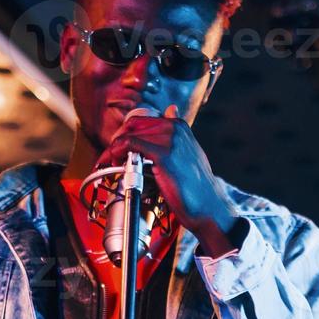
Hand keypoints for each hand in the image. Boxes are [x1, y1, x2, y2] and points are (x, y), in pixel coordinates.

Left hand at [94, 105, 242, 255]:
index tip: (117, 149)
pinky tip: (113, 163)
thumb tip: (171, 110)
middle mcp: (174, 128)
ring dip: (113, 148)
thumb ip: (177, 136)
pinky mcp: (163, 154)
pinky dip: (115, 152)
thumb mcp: (188, 154)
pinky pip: (129, 144)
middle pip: (132, 125)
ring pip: (128, 134)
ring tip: (110, 163)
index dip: (125, 134)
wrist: (208, 207)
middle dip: (116, 140)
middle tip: (110, 157)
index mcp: (179, 126)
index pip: (141, 120)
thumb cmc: (196, 187)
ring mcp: (169, 139)